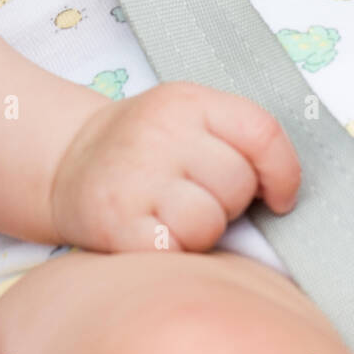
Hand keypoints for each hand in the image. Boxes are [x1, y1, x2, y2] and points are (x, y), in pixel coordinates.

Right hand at [48, 80, 299, 253]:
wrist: (68, 161)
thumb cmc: (145, 147)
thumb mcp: (188, 116)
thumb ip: (235, 137)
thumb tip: (284, 193)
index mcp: (187, 101)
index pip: (262, 132)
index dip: (283, 172)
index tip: (277, 196)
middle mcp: (160, 131)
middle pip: (237, 183)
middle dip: (227, 201)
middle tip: (194, 194)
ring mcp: (135, 177)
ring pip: (209, 222)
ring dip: (200, 231)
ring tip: (172, 215)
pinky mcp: (116, 223)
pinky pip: (175, 251)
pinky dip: (171, 252)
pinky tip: (152, 233)